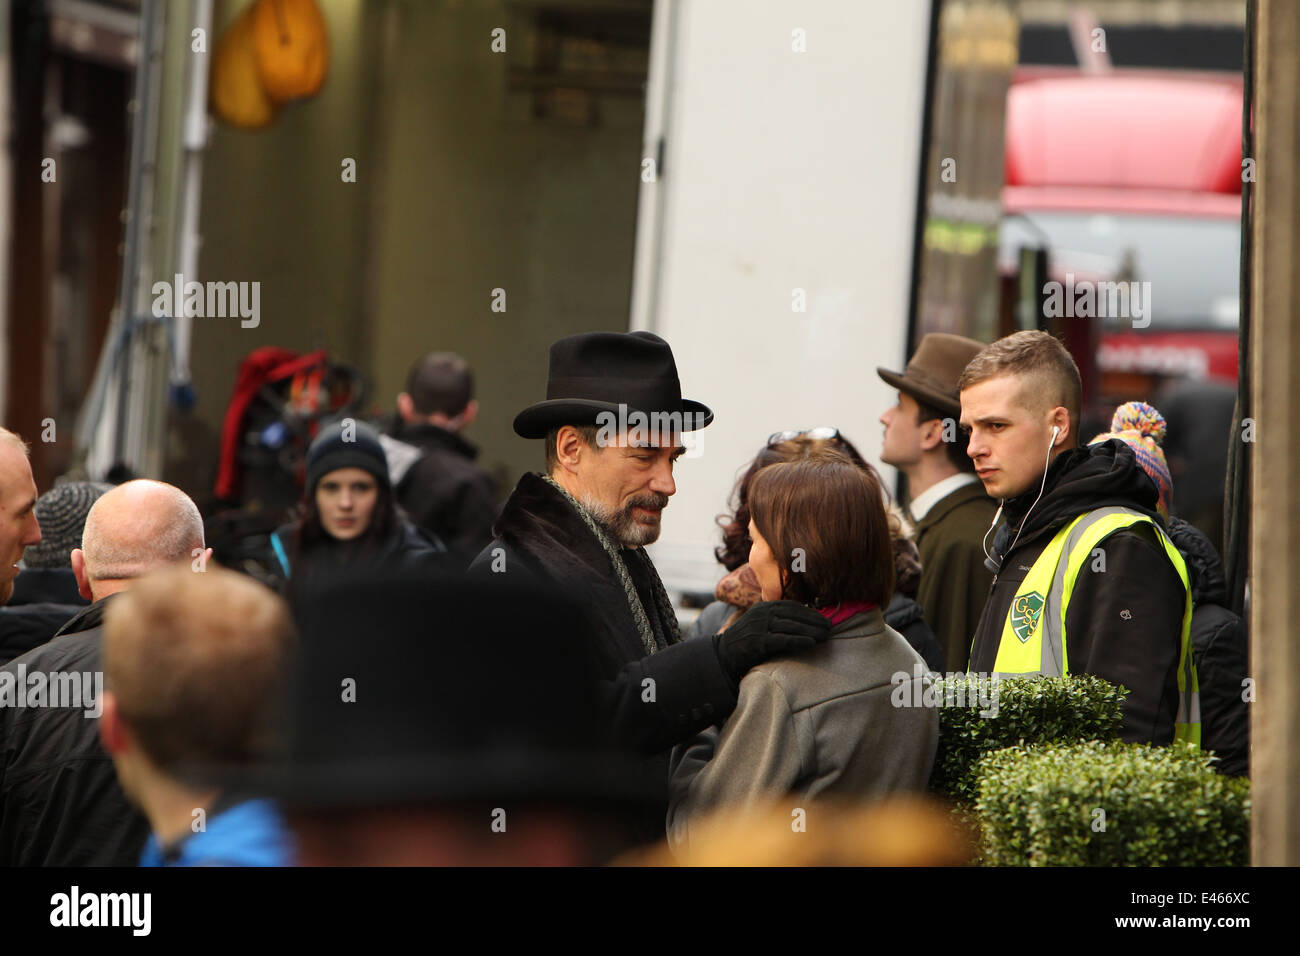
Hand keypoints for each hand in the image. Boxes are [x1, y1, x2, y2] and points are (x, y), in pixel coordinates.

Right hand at [713, 600, 829, 683]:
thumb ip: (775, 619)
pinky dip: (800, 640)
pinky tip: (812, 643)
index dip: (810, 612)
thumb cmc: (745, 640)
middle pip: (795, 614)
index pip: (791, 606)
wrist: (724, 653)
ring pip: (792, 626)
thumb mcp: (758, 623)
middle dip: (815, 620)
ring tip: (826, 635)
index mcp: (763, 606)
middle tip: (830, 627)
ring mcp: (760, 627)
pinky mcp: (760, 642)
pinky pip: (784, 640)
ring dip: (812, 630)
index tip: (823, 618)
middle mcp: (762, 613)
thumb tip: (800, 621)